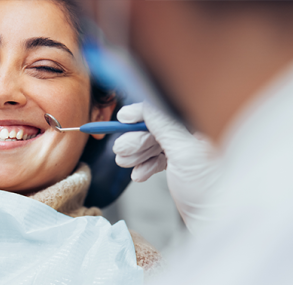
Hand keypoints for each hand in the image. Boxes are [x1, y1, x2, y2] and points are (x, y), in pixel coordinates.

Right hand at [113, 102, 220, 234]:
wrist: (215, 221)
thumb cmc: (209, 190)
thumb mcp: (184, 152)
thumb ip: (164, 126)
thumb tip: (145, 107)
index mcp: (197, 128)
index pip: (163, 113)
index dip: (140, 115)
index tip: (122, 118)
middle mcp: (190, 138)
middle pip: (154, 130)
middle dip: (135, 141)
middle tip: (120, 150)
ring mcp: (184, 154)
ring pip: (152, 147)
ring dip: (136, 155)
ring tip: (125, 163)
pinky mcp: (178, 169)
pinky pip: (156, 161)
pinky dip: (145, 167)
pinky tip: (139, 175)